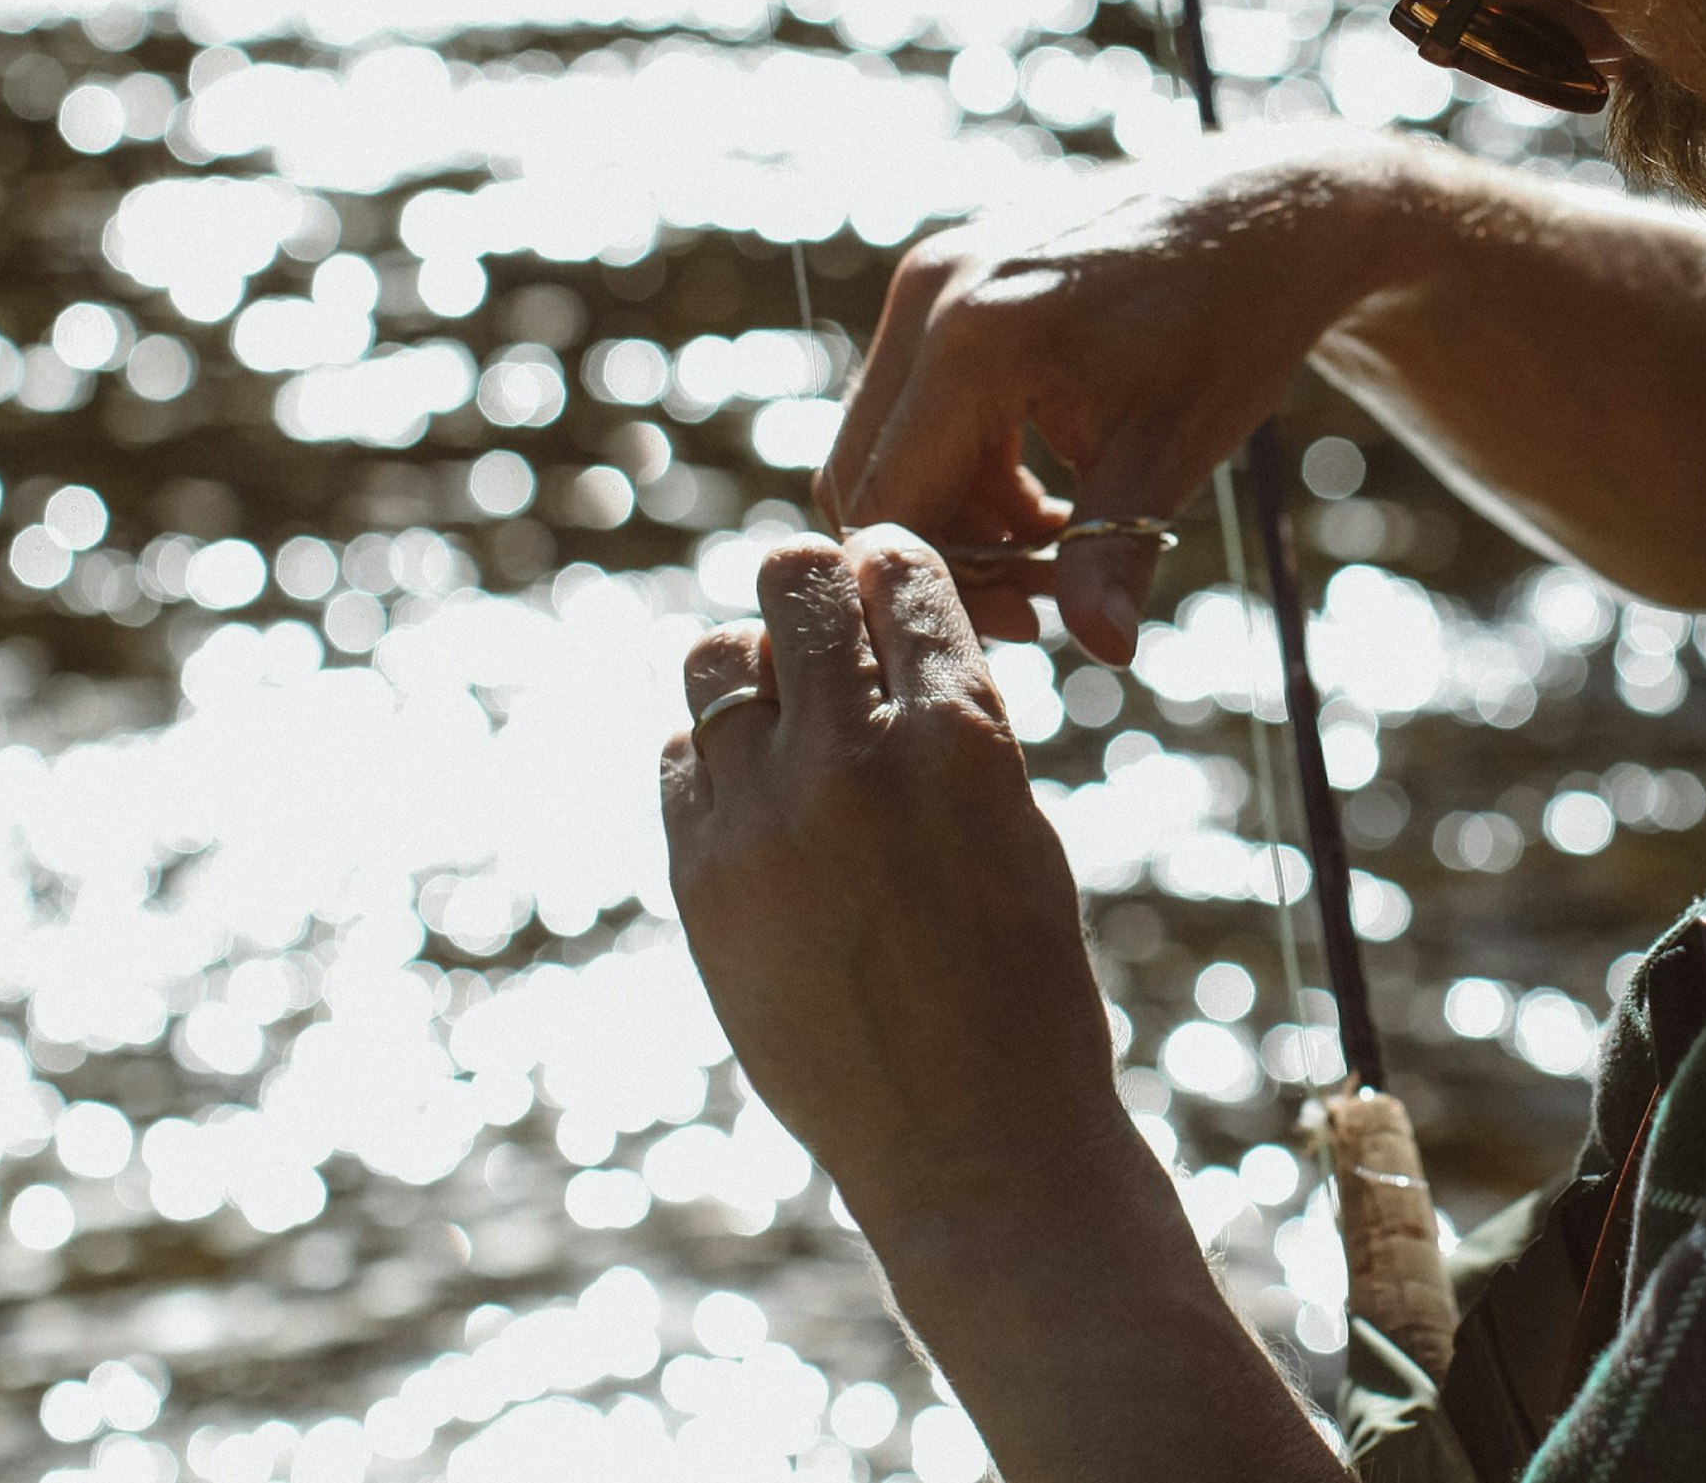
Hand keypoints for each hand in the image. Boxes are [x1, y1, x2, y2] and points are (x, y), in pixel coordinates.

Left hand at [661, 532, 1135, 1234]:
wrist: (972, 1144)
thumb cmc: (1024, 983)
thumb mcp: (1014, 823)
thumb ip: (945, 721)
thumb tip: (874, 633)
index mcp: (960, 734)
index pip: (895, 570)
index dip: (890, 560)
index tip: (886, 572)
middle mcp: (852, 759)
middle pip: (788, 583)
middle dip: (814, 589)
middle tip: (831, 623)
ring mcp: (762, 820)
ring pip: (716, 658)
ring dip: (757, 666)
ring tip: (793, 713)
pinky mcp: (699, 879)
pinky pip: (681, 755)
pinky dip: (718, 752)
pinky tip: (761, 794)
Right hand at [821, 129, 1404, 660]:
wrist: (1267, 209)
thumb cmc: (1233, 322)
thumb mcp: (1175, 449)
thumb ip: (1114, 554)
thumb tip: (1104, 654)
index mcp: (972, 337)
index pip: (887, 502)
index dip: (939, 582)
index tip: (1023, 622)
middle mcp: (929, 294)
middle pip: (863, 474)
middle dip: (945, 551)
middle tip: (1041, 597)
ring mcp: (933, 276)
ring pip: (887, 440)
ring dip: (958, 510)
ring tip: (1063, 546)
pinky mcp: (952, 276)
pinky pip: (917, 398)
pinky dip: (968, 460)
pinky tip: (1051, 493)